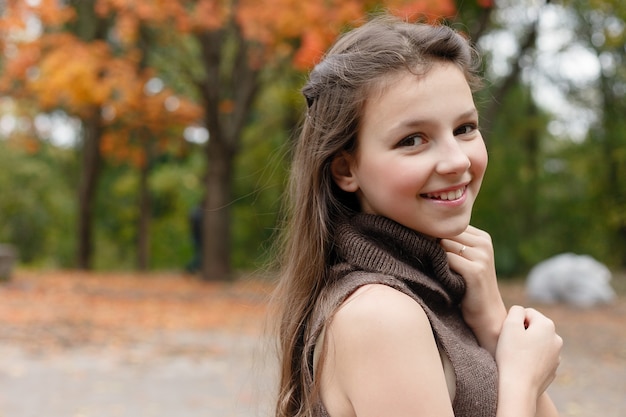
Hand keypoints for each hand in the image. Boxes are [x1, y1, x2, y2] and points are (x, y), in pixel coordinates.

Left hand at [440, 226, 505, 354]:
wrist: (485, 313)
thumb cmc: (467, 285)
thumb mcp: (464, 259)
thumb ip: (450, 242)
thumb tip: (420, 228)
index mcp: (482, 237)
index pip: (449, 226)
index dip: (436, 236)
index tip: (430, 249)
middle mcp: (484, 243)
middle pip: (445, 233)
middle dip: (435, 245)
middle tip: (435, 263)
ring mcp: (482, 256)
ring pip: (444, 244)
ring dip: (437, 257)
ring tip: (441, 272)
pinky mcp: (476, 270)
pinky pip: (447, 259)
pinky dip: (441, 268)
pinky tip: (445, 278)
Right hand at [496, 306, 562, 399]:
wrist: (518, 388)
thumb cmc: (511, 355)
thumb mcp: (509, 325)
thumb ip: (516, 310)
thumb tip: (521, 311)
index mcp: (547, 325)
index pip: (527, 313)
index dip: (514, 322)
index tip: (508, 334)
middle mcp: (556, 339)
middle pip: (533, 327)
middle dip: (522, 333)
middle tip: (511, 345)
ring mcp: (556, 356)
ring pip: (536, 343)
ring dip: (526, 346)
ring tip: (515, 357)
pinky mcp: (552, 370)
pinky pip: (538, 358)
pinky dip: (530, 359)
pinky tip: (521, 367)